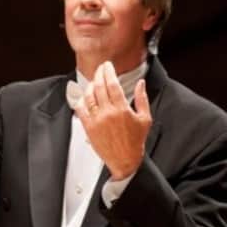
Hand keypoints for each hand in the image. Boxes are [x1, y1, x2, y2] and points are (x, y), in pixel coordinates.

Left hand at [75, 61, 151, 179]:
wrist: (125, 160)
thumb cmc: (135, 141)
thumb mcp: (145, 119)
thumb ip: (142, 98)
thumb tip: (141, 83)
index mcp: (122, 109)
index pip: (112, 84)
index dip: (109, 72)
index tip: (108, 66)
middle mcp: (108, 113)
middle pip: (99, 86)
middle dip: (99, 74)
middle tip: (100, 68)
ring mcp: (97, 120)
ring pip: (89, 96)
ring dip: (90, 85)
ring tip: (93, 81)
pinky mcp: (88, 127)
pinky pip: (81, 109)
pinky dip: (81, 100)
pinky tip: (85, 96)